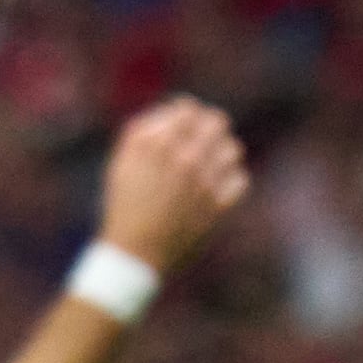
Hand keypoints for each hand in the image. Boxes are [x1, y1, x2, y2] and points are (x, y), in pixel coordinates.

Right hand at [95, 96, 249, 274]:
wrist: (134, 254)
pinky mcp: (218, 205)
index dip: (188, 112)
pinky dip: (231, 180)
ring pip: (233, 149)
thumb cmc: (125, 206)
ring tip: (210, 164)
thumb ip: (143, 130)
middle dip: (210, 127)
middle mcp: (182, 158)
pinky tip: (216, 186)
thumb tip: (171, 111)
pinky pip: (240, 179)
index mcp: (156, 144)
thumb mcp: (121, 163)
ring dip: (222, 153)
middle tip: (203, 139)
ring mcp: (203, 181)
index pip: (188, 109)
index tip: (185, 121)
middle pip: (217, 123)